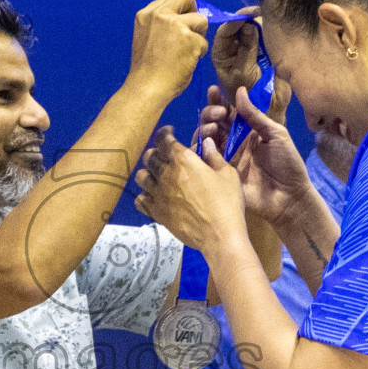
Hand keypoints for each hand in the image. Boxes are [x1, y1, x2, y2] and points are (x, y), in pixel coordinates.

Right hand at [127, 0, 209, 103]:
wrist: (146, 87)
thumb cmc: (147, 70)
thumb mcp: (145, 38)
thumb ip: (160, 25)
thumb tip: (184, 19)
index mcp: (145, 15)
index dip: (179, 11)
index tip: (180, 25)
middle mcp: (159, 15)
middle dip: (193, 10)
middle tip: (192, 29)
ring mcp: (175, 25)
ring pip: (201, 19)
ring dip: (198, 36)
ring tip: (188, 52)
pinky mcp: (189, 39)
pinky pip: (204, 41)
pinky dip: (199, 53)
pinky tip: (187, 62)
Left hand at [133, 127, 245, 253]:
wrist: (220, 235)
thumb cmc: (227, 202)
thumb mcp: (227, 174)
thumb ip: (214, 156)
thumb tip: (206, 143)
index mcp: (183, 160)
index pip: (164, 139)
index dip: (164, 133)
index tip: (169, 132)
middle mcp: (166, 175)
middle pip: (149, 156)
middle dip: (156, 152)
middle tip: (165, 155)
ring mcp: (159, 195)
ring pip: (141, 177)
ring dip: (148, 173)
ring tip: (157, 176)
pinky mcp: (157, 213)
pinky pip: (140, 200)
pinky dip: (144, 195)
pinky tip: (153, 196)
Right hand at [206, 86, 319, 229]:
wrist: (288, 197)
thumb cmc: (287, 164)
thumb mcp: (276, 135)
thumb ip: (255, 116)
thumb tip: (239, 91)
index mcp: (248, 132)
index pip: (229, 113)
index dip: (219, 101)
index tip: (213, 91)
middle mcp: (234, 143)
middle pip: (214, 123)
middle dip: (211, 113)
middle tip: (219, 114)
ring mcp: (225, 159)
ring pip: (206, 139)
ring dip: (205, 128)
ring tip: (213, 128)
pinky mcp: (220, 174)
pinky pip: (205, 159)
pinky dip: (201, 148)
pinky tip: (205, 141)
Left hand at [209, 6, 263, 101]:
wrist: (270, 106)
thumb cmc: (250, 93)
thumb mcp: (244, 71)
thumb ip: (246, 48)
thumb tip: (249, 24)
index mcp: (222, 54)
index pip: (225, 31)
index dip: (236, 20)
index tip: (249, 14)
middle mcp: (233, 47)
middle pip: (238, 24)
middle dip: (248, 18)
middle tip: (260, 13)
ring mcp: (249, 45)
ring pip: (252, 25)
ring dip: (260, 22)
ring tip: (269, 24)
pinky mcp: (264, 46)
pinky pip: (266, 32)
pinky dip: (269, 28)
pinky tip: (275, 28)